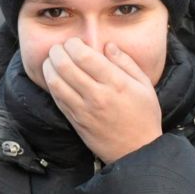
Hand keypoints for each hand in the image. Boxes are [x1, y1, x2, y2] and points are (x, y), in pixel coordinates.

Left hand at [42, 37, 163, 164]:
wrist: (138, 151)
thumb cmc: (144, 116)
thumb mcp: (144, 85)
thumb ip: (126, 62)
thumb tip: (108, 45)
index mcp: (116, 83)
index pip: (84, 56)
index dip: (74, 44)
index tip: (75, 42)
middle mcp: (97, 95)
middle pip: (65, 66)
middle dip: (57, 52)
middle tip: (59, 48)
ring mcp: (83, 110)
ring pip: (55, 82)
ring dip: (49, 67)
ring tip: (53, 61)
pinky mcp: (76, 121)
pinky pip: (57, 98)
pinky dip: (52, 84)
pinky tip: (55, 78)